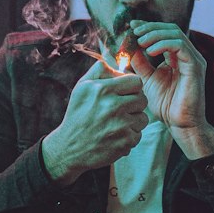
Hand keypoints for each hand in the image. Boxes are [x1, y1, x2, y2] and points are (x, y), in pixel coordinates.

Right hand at [41, 58, 147, 183]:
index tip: (125, 93)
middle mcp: (113, 106)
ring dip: (133, 121)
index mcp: (103, 90)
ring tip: (117, 124)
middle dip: (134, 104)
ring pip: (143, 118)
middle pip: (142, 99)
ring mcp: (120, 125)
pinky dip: (129, 137)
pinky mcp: (125, 142)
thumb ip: (99, 70)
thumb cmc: (77, 115)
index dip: (132, 87)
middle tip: (121, 109)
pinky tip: (115, 136)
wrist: (70, 147)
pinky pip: (138, 135)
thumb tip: (118, 65)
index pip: (136, 81)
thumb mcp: (82, 87)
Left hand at [127, 20, 207, 130]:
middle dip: (150, 27)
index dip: (148, 27)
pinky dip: (164, 44)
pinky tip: (150, 51)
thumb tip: (128, 47)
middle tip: (134, 31)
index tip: (131, 27)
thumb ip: (140, 63)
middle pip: (171, 29)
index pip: (165, 33)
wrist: (179, 124)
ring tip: (140, 41)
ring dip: (155, 34)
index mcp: (177, 57)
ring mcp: (194, 60)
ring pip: (176, 34)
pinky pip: (180, 47)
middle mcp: (188, 55)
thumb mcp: (147, 80)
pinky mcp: (195, 67)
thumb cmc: (166, 105)